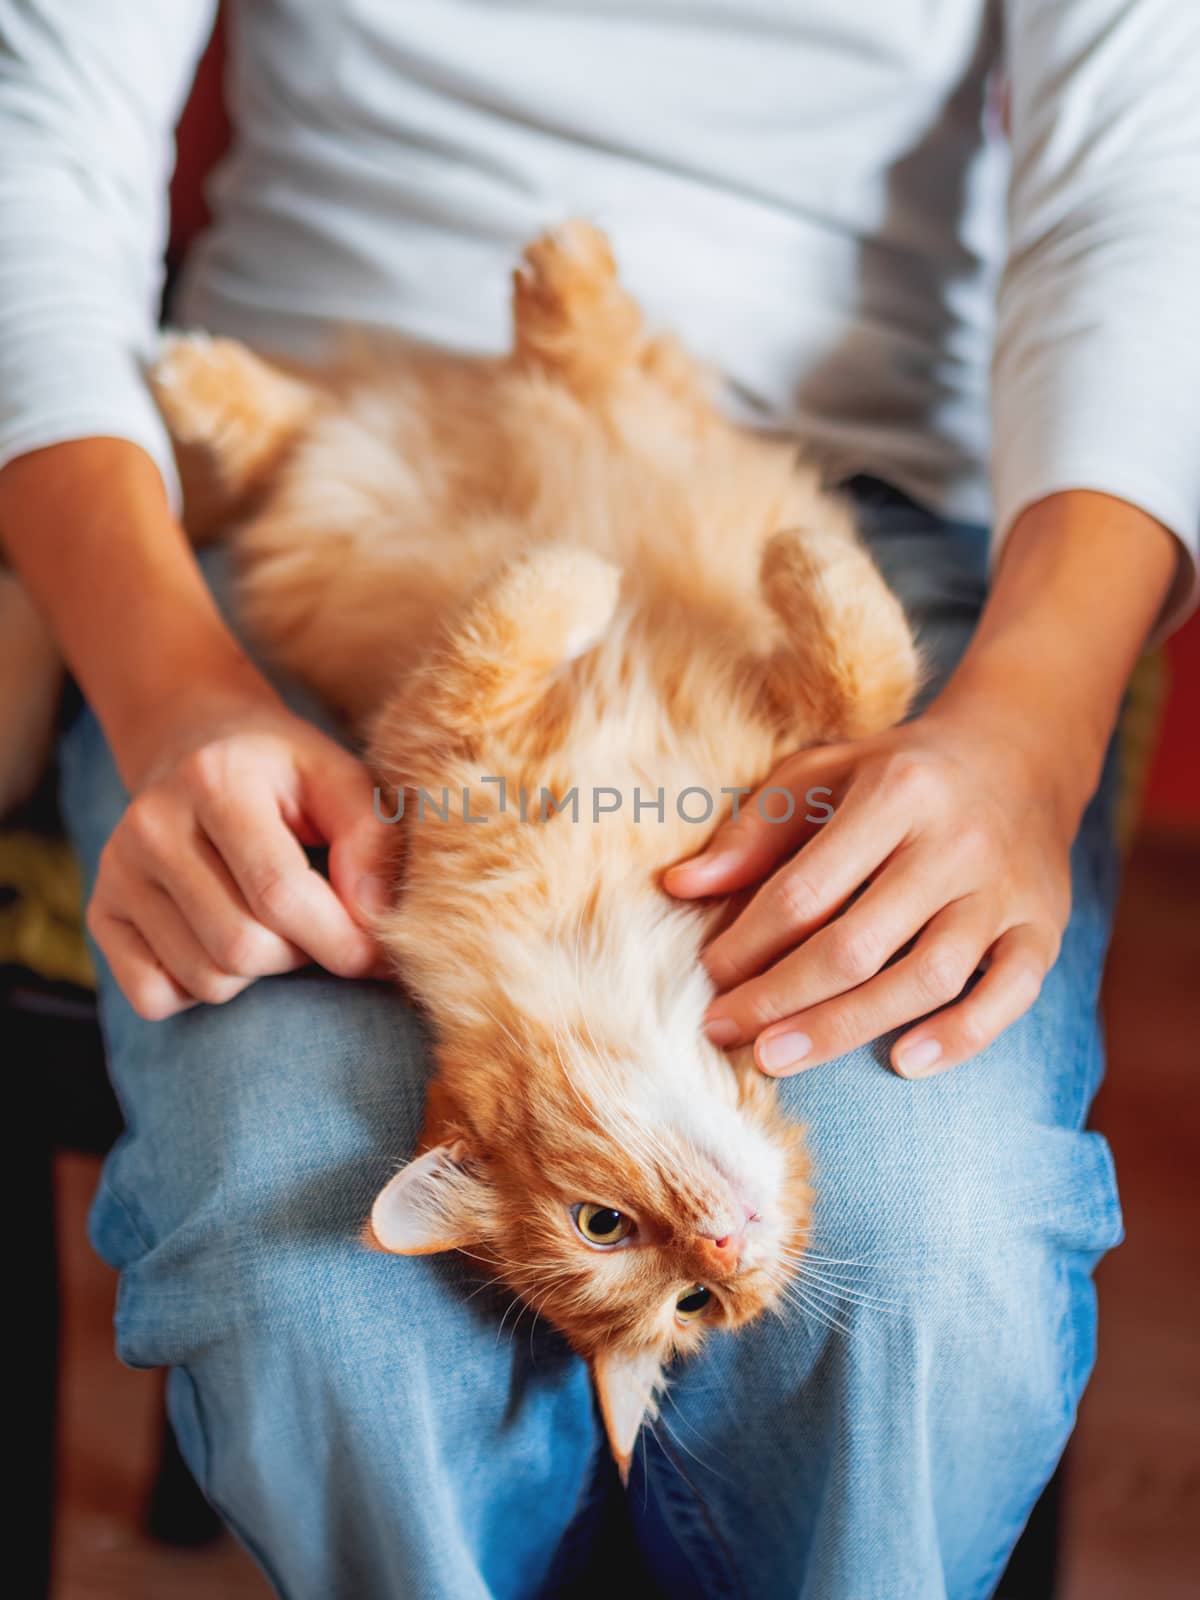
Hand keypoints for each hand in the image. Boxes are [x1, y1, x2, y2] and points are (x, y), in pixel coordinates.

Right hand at [88, 694, 392, 1019]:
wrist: (195, 745)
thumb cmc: (285, 775)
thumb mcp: (340, 779)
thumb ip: (371, 840)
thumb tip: (375, 919)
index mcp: (215, 780)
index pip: (279, 894)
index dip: (343, 940)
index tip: (378, 953)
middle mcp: (151, 824)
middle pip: (241, 947)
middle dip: (301, 953)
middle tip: (317, 921)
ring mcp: (116, 871)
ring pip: (206, 979)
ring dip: (259, 971)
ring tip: (271, 921)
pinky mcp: (100, 912)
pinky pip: (156, 997)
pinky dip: (201, 989)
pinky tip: (220, 939)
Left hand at [664, 707, 1079, 1078]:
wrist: (1021, 751)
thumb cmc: (899, 771)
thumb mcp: (823, 773)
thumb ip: (754, 830)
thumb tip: (679, 886)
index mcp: (894, 793)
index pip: (806, 888)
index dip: (749, 942)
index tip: (709, 976)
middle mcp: (954, 842)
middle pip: (858, 944)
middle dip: (781, 998)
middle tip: (726, 1033)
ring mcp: (1004, 889)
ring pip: (926, 977)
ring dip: (847, 1028)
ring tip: (779, 1057)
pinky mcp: (1044, 926)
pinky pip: (1010, 994)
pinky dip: (962, 1037)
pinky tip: (904, 1064)